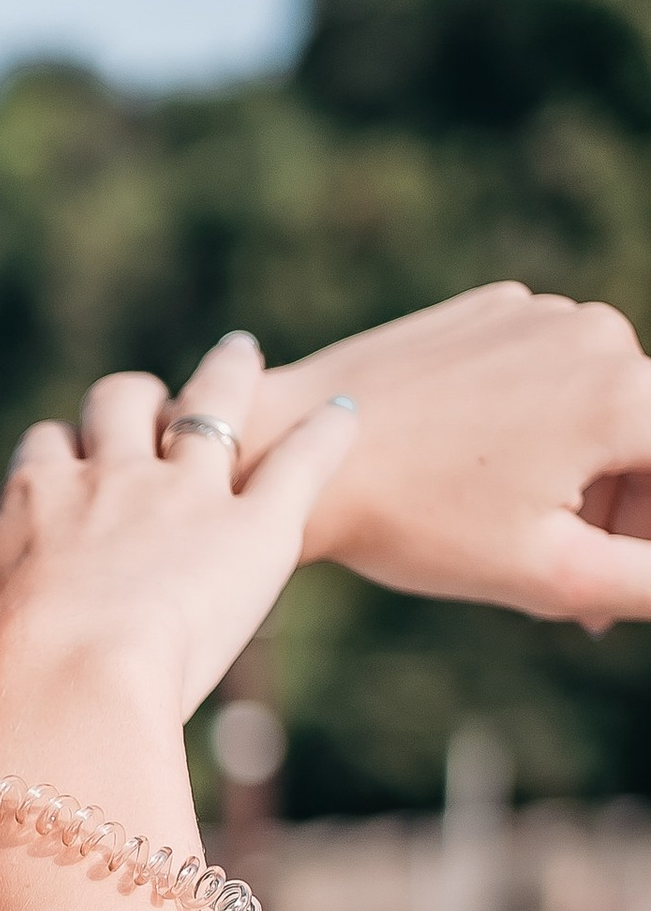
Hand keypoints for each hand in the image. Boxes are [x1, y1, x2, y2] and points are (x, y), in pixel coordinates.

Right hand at [0, 339, 355, 910]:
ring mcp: (184, 495)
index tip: (71, 465)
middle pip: (118, 404)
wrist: (61, 684)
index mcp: (35, 503)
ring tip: (240, 354)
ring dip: (227, 373)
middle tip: (153, 405)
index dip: (63, 454)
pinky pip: (298, 459)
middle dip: (132, 401)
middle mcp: (108, 478)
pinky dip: (325, 431)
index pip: (47, 450)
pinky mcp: (254, 528)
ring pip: (208, 403)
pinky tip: (344, 407)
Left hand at [240, 286, 650, 626]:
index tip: (619, 570)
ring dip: (587, 478)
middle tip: (586, 602)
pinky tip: (485, 479)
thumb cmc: (419, 520)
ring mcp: (543, 311)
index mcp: (629, 395)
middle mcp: (602, 333)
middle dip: (630, 519)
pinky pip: (548, 374)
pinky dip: (541, 428)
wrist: (295, 447)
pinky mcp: (494, 308)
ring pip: (603, 406)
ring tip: (530, 544)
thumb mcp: (554, 575)